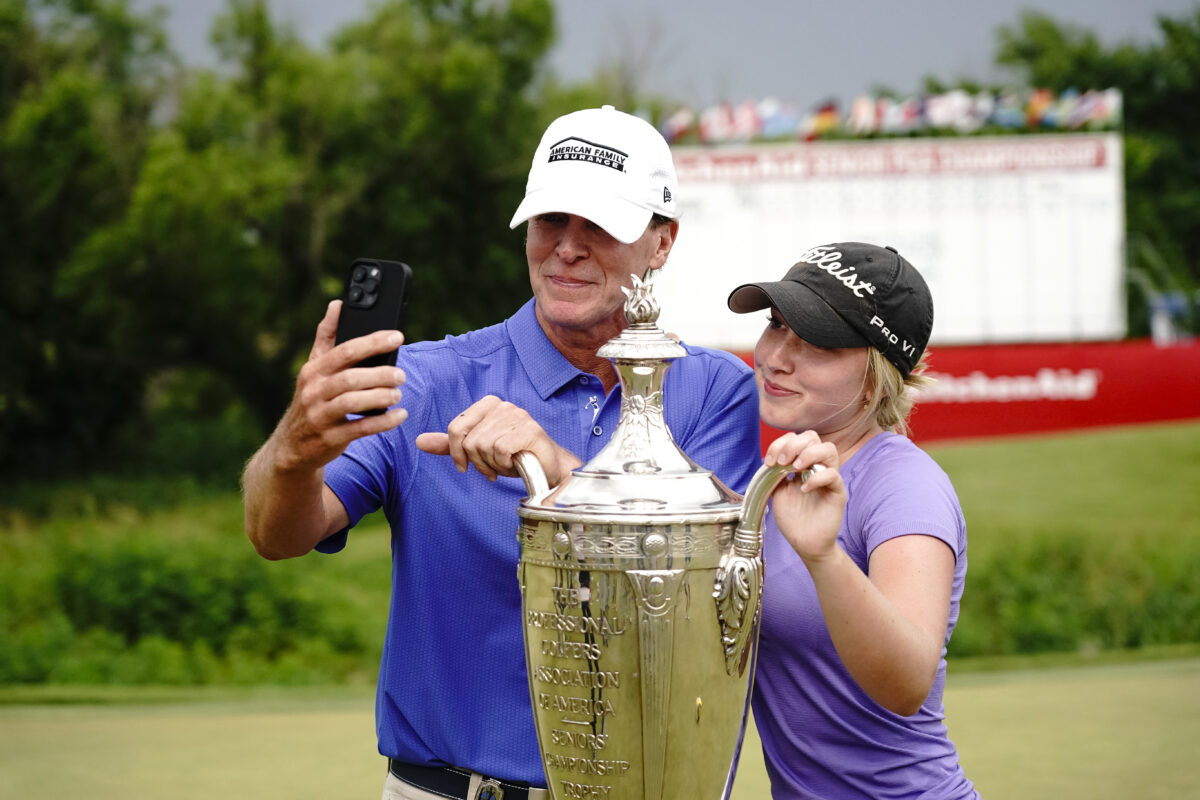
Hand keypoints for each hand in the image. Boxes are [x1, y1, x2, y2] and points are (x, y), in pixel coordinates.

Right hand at [270, 300, 407, 472]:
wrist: (292, 446)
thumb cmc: (312, 400)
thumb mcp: (314, 368)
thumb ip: (327, 336)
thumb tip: (338, 304)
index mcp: (313, 370)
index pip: (345, 350)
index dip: (373, 342)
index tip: (397, 336)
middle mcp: (314, 391)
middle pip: (350, 377)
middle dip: (379, 374)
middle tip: (401, 374)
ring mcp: (319, 416)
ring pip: (352, 402)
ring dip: (380, 397)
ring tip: (398, 394)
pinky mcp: (329, 438)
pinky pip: (359, 429)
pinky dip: (382, 422)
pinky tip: (399, 416)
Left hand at [415, 395, 581, 483]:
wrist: (546, 468)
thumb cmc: (513, 457)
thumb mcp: (478, 451)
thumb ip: (451, 445)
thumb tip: (419, 441)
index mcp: (488, 404)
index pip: (455, 428)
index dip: (457, 453)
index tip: (466, 466)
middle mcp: (502, 405)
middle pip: (469, 441)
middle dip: (478, 462)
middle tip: (493, 467)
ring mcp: (517, 415)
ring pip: (484, 446)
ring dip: (493, 465)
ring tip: (506, 464)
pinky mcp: (530, 430)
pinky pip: (500, 450)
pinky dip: (505, 464)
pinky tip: (515, 464)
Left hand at [763, 431, 845, 563]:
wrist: (804, 542)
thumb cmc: (793, 518)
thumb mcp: (777, 491)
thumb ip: (775, 474)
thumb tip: (771, 458)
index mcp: (802, 464)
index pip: (796, 438)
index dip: (781, 444)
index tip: (769, 461)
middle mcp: (816, 466)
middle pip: (813, 437)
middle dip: (794, 445)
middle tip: (781, 462)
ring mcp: (829, 477)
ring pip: (829, 449)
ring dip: (808, 454)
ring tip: (795, 469)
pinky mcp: (838, 492)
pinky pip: (833, 475)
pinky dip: (816, 478)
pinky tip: (804, 490)